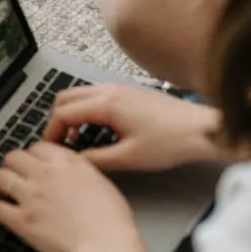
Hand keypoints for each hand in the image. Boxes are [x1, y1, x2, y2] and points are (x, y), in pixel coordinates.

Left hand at [0, 142, 144, 251]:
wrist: (105, 244)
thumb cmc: (111, 220)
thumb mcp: (100, 181)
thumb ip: (80, 171)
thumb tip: (72, 173)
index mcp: (66, 161)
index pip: (37, 146)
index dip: (32, 155)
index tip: (32, 162)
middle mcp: (44, 174)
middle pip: (14, 157)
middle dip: (12, 165)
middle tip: (13, 174)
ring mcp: (31, 196)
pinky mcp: (22, 220)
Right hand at [43, 84, 223, 172]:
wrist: (201, 129)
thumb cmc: (171, 141)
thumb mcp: (129, 158)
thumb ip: (96, 160)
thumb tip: (75, 163)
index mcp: (106, 104)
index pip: (63, 113)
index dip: (51, 132)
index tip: (50, 149)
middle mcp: (110, 90)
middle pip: (65, 98)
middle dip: (56, 121)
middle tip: (58, 144)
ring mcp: (119, 88)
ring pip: (80, 95)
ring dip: (71, 115)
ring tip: (75, 140)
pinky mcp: (128, 92)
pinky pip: (95, 95)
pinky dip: (85, 110)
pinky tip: (95, 130)